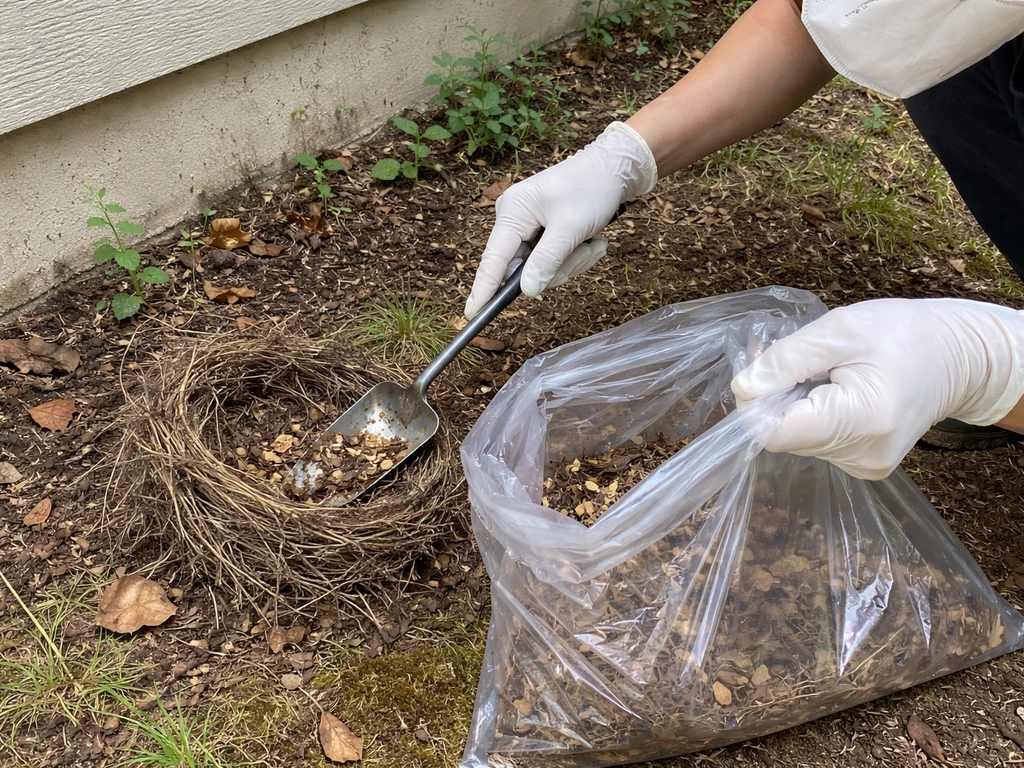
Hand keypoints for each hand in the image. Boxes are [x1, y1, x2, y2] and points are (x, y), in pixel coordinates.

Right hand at [464, 122, 656, 318]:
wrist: (611, 169)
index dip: (483, 289)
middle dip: (559, 268)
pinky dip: (574, 257)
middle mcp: (513, 220)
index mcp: (512, 212)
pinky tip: (591, 241)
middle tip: (588, 250)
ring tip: (594, 243)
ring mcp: (526, 227)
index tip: (471, 314)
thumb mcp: (571, 227)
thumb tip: (526, 291)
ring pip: (541, 269)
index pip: (493, 259)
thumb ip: (547, 260)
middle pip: (523, 269)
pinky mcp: (540, 233)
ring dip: (572, 262)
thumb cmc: (591, 189)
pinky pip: (551, 261)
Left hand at [730, 298, 1023, 479]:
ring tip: (821, 371)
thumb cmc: (903, 335)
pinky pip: (817, 442)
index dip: (755, 405)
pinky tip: (834, 390)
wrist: (959, 358)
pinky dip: (813, 415)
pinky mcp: (865, 465)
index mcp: (860, 420)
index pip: (775, 433)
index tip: (761, 371)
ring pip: (797, 439)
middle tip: (789, 357)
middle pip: (784, 436)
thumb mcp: (839, 331)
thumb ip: (786, 361)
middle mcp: (862, 455)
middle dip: (774, 398)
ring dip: (793, 405)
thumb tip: (742, 389)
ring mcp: (865, 465)